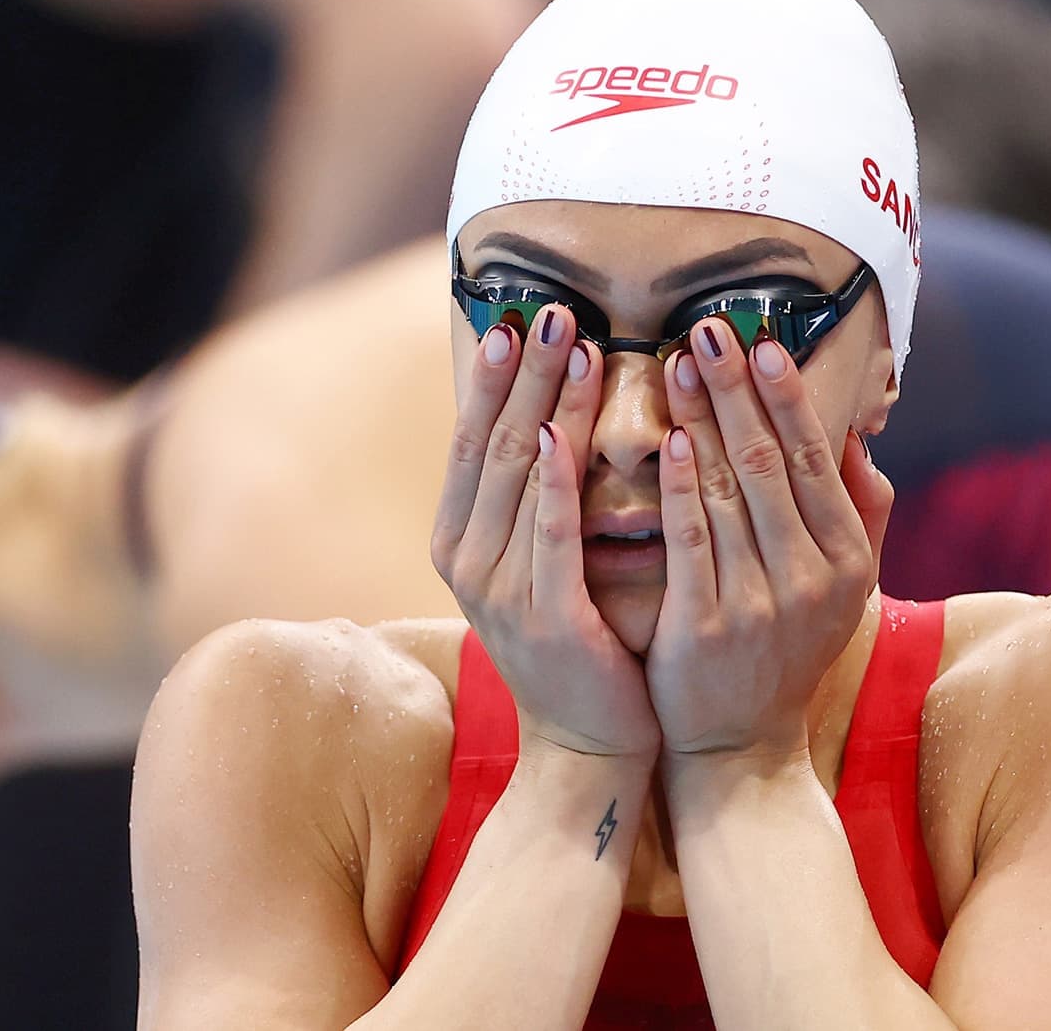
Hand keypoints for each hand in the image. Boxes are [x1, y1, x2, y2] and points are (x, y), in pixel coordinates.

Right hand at [431, 306, 659, 758]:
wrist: (589, 744)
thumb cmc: (580, 641)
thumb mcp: (543, 561)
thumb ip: (538, 496)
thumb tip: (553, 411)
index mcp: (461, 540)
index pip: (474, 439)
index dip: (494, 375)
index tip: (518, 312)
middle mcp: (467, 559)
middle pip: (495, 443)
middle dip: (524, 370)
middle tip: (552, 306)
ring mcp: (500, 591)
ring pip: (522, 476)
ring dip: (548, 403)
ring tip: (574, 343)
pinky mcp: (546, 619)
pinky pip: (549, 536)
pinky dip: (554, 482)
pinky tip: (562, 434)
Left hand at [646, 322, 893, 756]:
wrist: (738, 750)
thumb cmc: (784, 652)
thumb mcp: (841, 590)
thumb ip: (859, 514)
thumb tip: (859, 438)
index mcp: (846, 559)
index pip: (814, 458)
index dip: (785, 394)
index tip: (760, 337)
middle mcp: (811, 578)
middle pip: (769, 462)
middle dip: (738, 387)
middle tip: (707, 327)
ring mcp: (758, 603)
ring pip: (727, 492)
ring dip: (701, 419)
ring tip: (675, 362)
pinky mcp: (705, 628)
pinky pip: (691, 541)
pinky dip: (680, 487)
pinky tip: (667, 440)